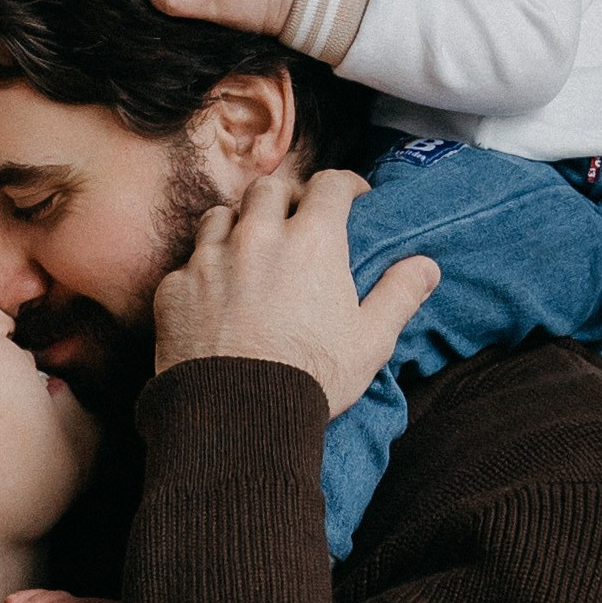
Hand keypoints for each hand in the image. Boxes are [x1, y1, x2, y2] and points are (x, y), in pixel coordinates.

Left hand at [154, 170, 439, 415]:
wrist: (237, 417)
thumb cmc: (311, 378)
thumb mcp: (370, 340)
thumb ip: (399, 295)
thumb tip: (426, 266)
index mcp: (312, 240)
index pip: (330, 185)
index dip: (345, 186)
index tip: (352, 198)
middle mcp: (258, 236)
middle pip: (269, 189)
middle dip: (286, 198)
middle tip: (296, 220)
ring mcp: (210, 259)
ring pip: (221, 215)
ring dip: (239, 224)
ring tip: (249, 249)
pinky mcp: (175, 288)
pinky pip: (188, 262)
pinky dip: (203, 270)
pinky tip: (214, 294)